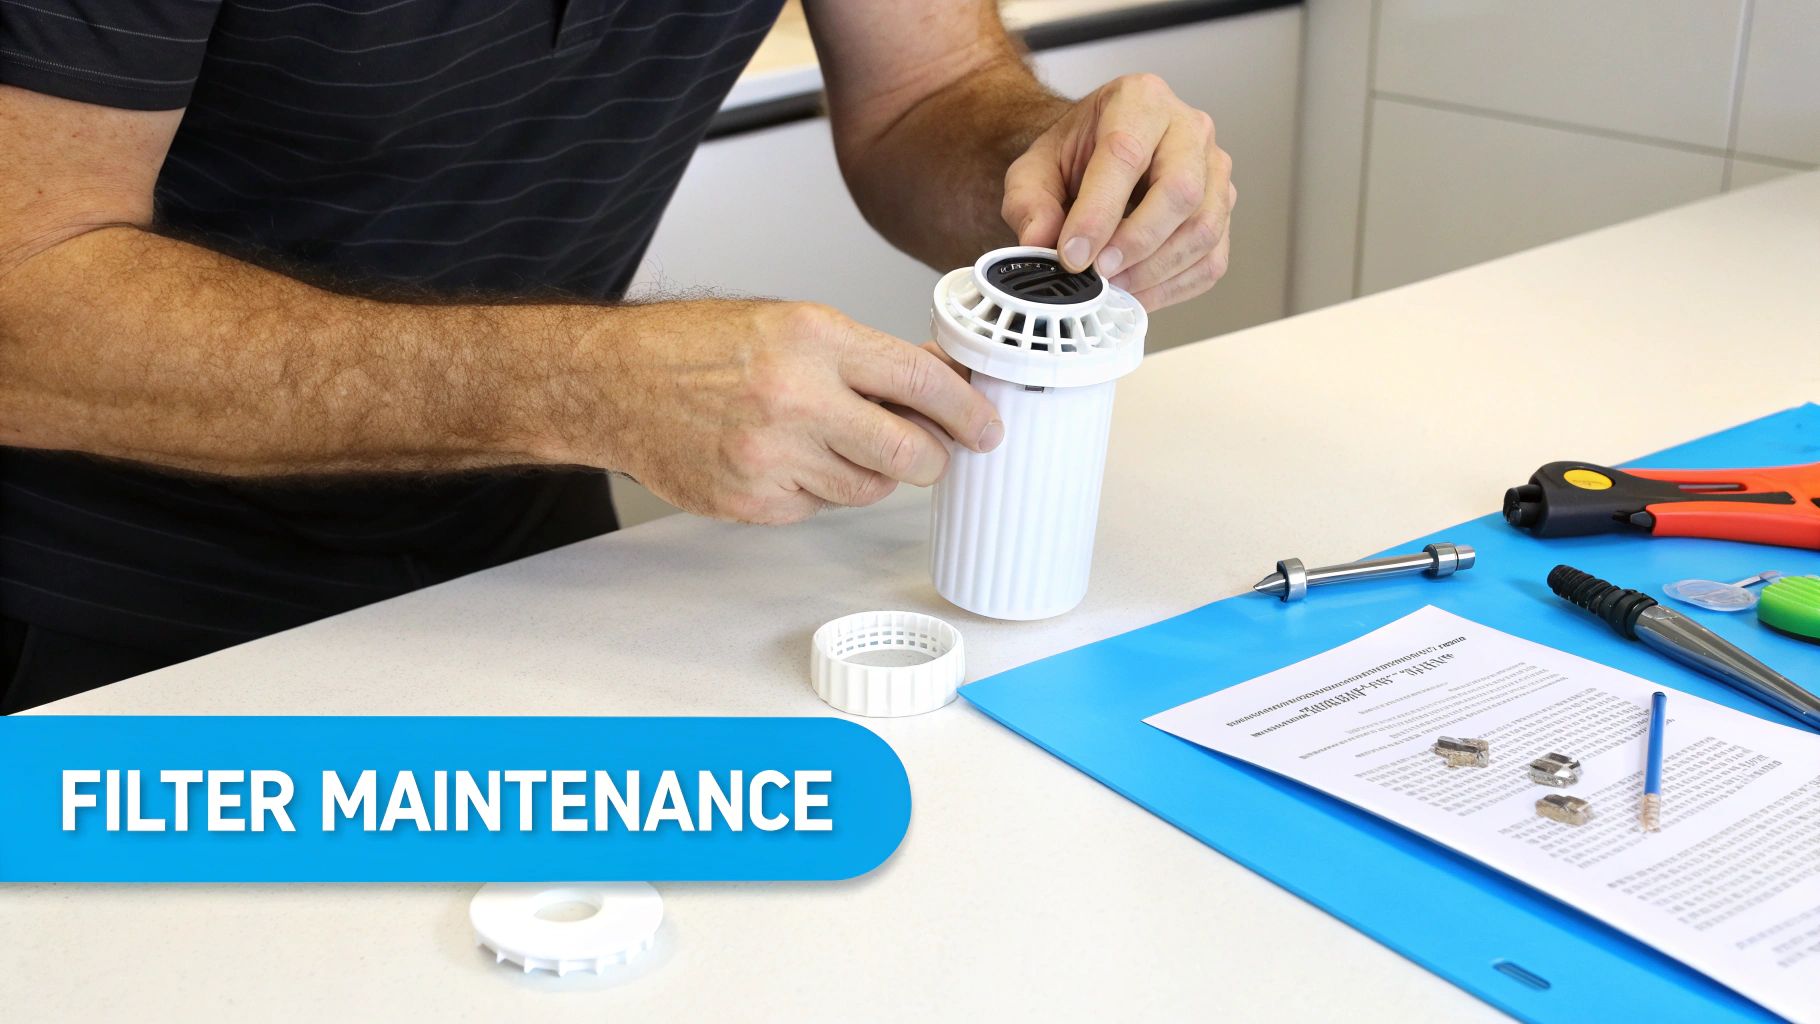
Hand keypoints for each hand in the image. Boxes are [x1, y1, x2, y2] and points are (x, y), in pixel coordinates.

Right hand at [596, 300, 1002, 523]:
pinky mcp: (753, 501)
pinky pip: (819, 506)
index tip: (987, 427)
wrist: (615, 383)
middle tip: (929, 451)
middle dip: (931, 457)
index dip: (967, 410)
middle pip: (909, 453)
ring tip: (828, 440)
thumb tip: (938, 380)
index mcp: (814, 339)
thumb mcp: (792, 324)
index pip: (921, 380)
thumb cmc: (697, 347)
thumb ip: (867, 357)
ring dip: (868, 471)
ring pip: (869, 488)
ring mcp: (772, 456)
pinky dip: (817, 489)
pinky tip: (785, 458)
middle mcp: (795, 398)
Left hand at [1002, 74, 1234, 310]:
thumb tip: (1040, 244)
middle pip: (1180, 191)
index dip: (1098, 213)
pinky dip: (1174, 286)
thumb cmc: (1075, 154)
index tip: (1073, 256)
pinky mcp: (1222, 210)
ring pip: (1204, 229)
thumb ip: (1029, 202)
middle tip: (1099, 273)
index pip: (1125, 155)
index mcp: (1139, 101)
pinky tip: (1138, 292)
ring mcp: (1215, 169)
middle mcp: (1189, 128)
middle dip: (1136, 242)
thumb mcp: (1035, 168)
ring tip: (1114, 286)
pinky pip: (1212, 259)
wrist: (1099, 151)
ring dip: (1156, 270)